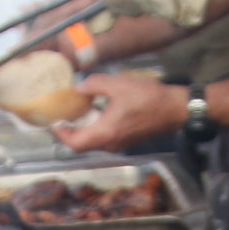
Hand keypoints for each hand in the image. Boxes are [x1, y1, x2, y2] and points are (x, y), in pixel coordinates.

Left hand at [58, 74, 184, 152]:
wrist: (174, 109)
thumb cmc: (148, 98)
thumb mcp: (117, 84)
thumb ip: (94, 84)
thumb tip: (79, 87)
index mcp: (105, 133)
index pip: (75, 144)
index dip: (61, 135)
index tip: (54, 123)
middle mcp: (110, 144)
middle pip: (82, 145)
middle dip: (70, 133)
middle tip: (63, 117)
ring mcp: (119, 145)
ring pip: (93, 143)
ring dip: (83, 131)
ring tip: (77, 113)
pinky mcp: (127, 141)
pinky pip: (104, 139)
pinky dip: (95, 130)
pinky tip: (95, 113)